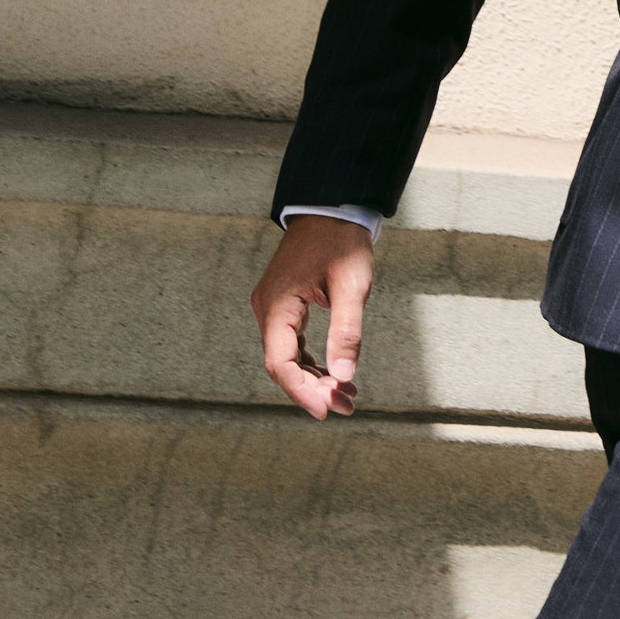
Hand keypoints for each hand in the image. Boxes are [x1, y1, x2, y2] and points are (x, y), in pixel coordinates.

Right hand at [251, 217, 375, 418]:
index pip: (281, 364)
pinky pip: (292, 343)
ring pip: (287, 357)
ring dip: (314, 378)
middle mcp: (267, 309)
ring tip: (347, 395)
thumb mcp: (352, 286)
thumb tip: (344, 376)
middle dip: (313, 389)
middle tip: (347, 406)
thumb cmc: (342, 243)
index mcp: (277, 306)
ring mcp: (273, 307)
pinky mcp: (284, 305)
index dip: (302, 391)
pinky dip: (311, 361)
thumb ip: (347, 332)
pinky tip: (335, 373)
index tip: (327, 410)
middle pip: (282, 365)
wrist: (332, 209)